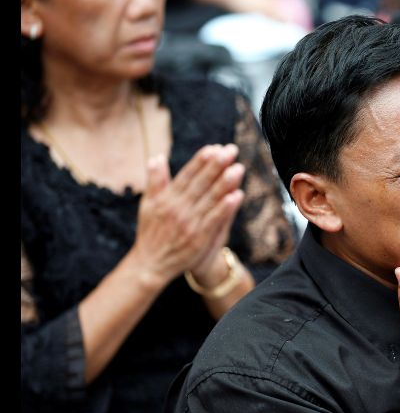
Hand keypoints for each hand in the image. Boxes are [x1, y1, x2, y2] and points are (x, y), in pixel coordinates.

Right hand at [130, 144, 244, 286]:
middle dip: (217, 165)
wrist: (151, 264)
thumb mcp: (148, 204)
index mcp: (167, 198)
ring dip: (225, 183)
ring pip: (210, 199)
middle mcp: (178, 208)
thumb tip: (157, 157)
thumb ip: (155, 181)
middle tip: (231, 150)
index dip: (201, 161)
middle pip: (201, 183)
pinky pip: (214, 219)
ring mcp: (189, 223)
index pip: (187, 175)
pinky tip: (237, 195)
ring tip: (238, 168)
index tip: (214, 148)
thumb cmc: (151, 232)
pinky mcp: (199, 238)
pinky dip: (225, 208)